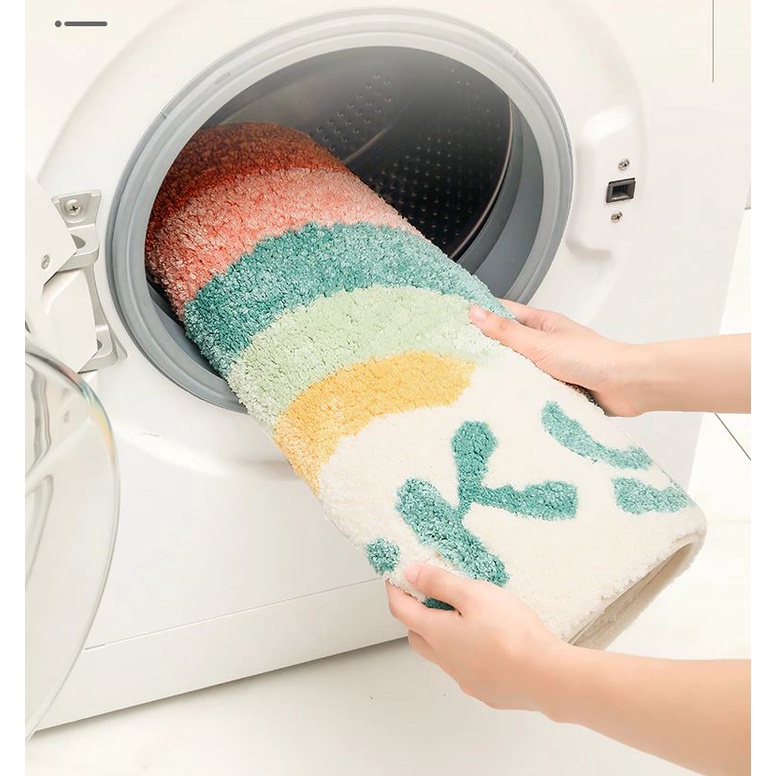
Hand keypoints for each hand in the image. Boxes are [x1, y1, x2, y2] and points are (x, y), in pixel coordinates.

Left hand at [385, 564, 570, 711]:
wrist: (546, 677)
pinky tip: (487, 641)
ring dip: (441, 634)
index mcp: (437, 634)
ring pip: (441, 654)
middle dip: (414, 614)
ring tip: (461, 616)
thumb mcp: (473, 594)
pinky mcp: (485, 689)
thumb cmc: (511, 634)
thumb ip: (439, 583)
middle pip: (416, 635)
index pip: (401, 609)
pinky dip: (465, 651)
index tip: (394, 578)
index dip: (395, 590)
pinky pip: (465, 667)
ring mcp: (465, 678)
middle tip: (426, 595)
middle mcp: (445, 660)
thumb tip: (411, 574)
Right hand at [469, 301, 642, 416]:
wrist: (627, 386)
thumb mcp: (540, 344)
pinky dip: (522, 397)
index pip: (504, 313)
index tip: (456, 321)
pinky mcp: (558, 390)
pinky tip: (506, 403)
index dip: (481, 315)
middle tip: (458, 359)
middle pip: (509, 346)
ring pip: (519, 372)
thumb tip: (475, 312)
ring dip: (506, 378)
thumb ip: (506, 332)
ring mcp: (552, 368)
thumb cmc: (592, 358)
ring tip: (477, 384)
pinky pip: (532, 392)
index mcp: (542, 324)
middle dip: (488, 352)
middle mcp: (546, 344)